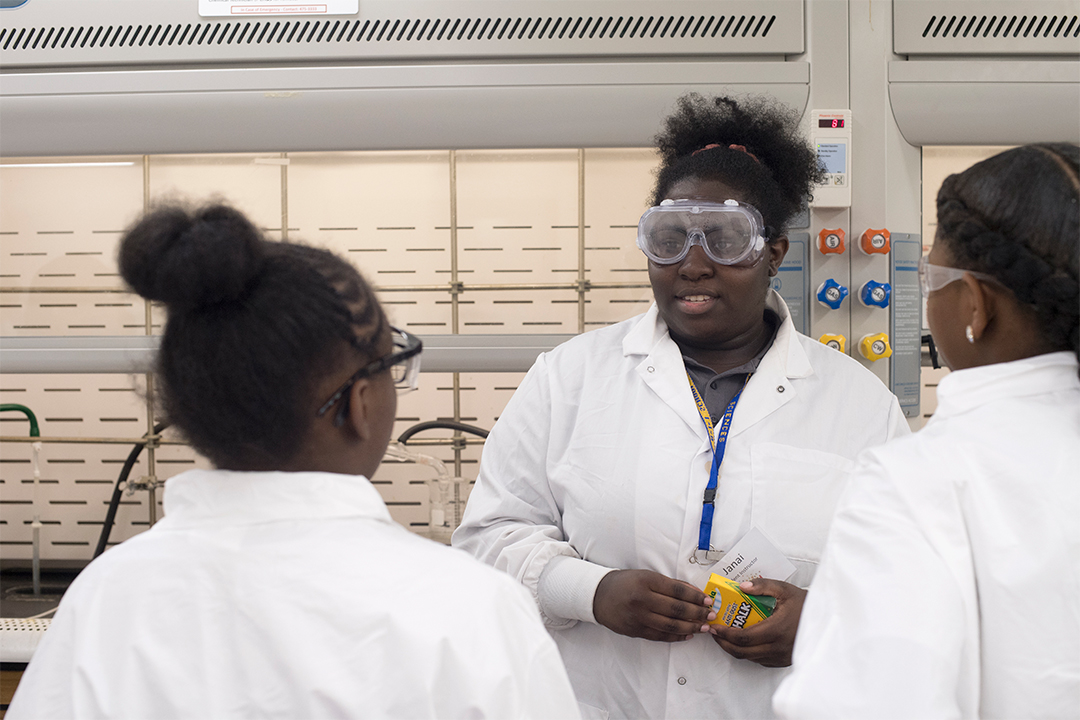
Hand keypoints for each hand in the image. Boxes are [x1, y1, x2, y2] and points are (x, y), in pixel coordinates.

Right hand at [593, 569, 715, 641]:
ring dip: (691, 628)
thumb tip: (694, 592)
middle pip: (676, 609)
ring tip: (704, 628)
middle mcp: (642, 599)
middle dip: (698, 613)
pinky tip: (687, 634)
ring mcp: (638, 617)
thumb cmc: (626, 583)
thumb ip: (669, 585)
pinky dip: (676, 636)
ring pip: (670, 625)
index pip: (677, 590)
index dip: (695, 596)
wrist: (599, 596)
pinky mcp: (635, 630)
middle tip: (711, 615)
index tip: (708, 600)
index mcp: (646, 581)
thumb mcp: (646, 576)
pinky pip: (660, 636)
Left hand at [710, 578, 806, 666]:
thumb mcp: (784, 589)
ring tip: (725, 636)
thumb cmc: (803, 604)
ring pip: (750, 658)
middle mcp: (778, 647)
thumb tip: (741, 586)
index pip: (743, 637)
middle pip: (742, 651)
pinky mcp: (783, 661)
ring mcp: (781, 657)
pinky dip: (747, 652)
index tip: (715, 626)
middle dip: (724, 643)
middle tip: (715, 632)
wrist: (824, 619)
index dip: (725, 634)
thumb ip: (762, 586)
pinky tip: (742, 642)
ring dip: (734, 648)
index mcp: (776, 629)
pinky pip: (760, 660)